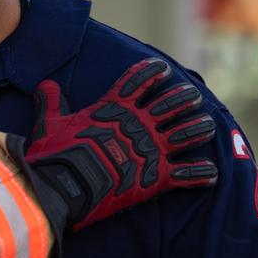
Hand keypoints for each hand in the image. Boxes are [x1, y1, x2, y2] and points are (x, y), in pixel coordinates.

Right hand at [22, 57, 217, 230]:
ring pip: (185, 134)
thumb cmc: (54, 156)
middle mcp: (138, 125)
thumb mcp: (49, 123)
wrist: (63, 188)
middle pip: (170, 104)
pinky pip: (187, 174)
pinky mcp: (156, 178)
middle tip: (194, 96)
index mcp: (114, 108)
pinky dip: (201, 174)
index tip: (165, 69)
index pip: (139, 81)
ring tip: (209, 124)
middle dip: (185, 98)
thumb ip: (51, 103)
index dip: (153, 73)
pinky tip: (212, 174)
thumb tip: (45, 85)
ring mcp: (150, 149)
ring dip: (198, 128)